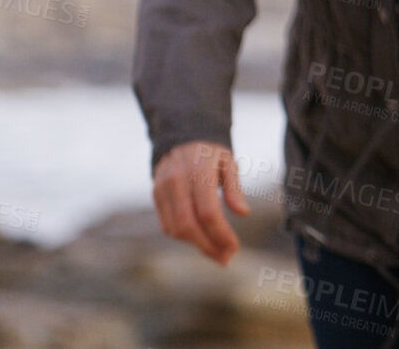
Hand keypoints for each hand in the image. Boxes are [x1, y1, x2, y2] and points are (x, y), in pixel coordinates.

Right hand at [151, 140, 249, 265]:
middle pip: (188, 225)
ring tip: (217, 253)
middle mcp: (176, 181)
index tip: (235, 248)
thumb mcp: (229, 162)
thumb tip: (243, 213)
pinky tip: (202, 240)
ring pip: (176, 229)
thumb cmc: (211, 154)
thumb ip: (235, 188)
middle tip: (226, 259)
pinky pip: (167, 225)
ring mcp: (162, 189)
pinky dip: (185, 238)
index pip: (208, 212)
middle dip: (208, 246)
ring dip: (197, 246)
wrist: (181, 139)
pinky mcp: (155, 197)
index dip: (221, 234)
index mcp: (198, 171)